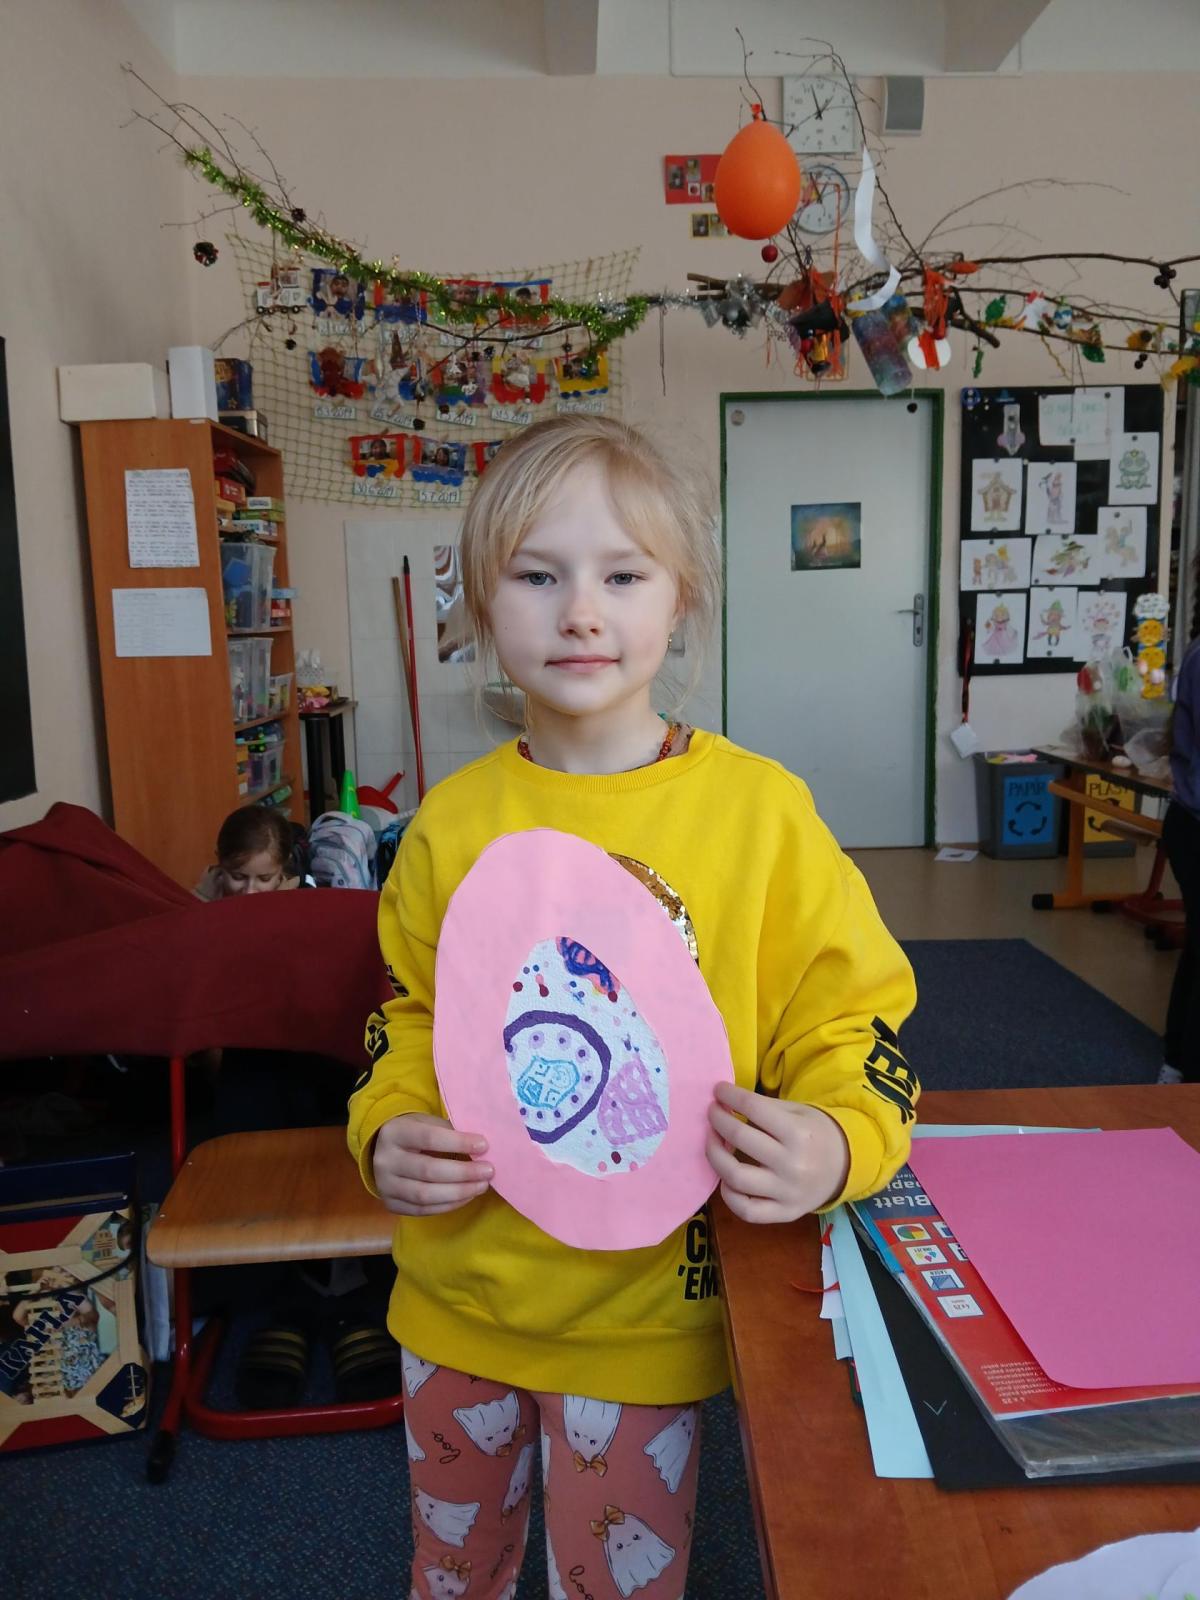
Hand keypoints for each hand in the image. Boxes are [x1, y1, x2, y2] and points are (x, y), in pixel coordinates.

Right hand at [372, 1113, 493, 1216]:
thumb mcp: (426, 1122)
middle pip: (428, 1170)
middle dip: (463, 1172)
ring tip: (482, 1186)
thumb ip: (449, 1131)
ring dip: (459, 1192)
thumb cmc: (414, 1133)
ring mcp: (385, 1185)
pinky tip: (467, 1196)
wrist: (382, 1151)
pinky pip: (423, 1210)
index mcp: (395, 1132)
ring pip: (425, 1195)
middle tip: (489, 1171)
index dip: (458, 1142)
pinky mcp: (391, 1204)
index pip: (429, 1138)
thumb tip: (480, 1148)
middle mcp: (385, 1160)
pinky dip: (449, 1205)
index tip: (484, 1145)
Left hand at [706, 1083, 849, 1223]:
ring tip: (712, 1141)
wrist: (845, 1166)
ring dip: (714, 1155)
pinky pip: (747, 1210)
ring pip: (736, 1177)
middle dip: (718, 1119)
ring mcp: (787, 1192)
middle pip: (740, 1138)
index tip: (718, 1090)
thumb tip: (724, 1102)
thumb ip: (763, 1108)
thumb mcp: (798, 1112)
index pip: (752, 1108)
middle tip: (711, 1112)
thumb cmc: (815, 1133)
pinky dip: (728, 1195)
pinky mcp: (785, 1213)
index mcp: (798, 1132)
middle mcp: (792, 1164)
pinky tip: (725, 1178)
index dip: (729, 1096)